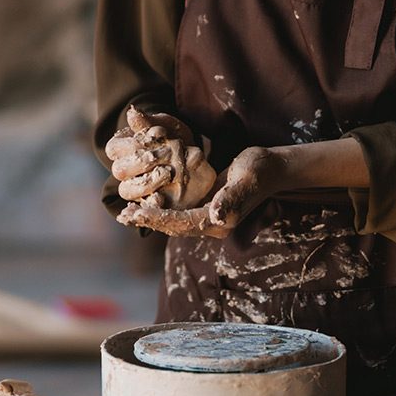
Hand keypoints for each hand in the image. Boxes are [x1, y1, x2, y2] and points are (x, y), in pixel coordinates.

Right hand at [105, 105, 214, 207]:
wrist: (189, 152)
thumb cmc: (170, 135)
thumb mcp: (162, 124)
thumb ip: (147, 121)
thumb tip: (132, 112)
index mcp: (120, 149)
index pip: (114, 149)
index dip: (133, 145)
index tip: (154, 138)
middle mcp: (123, 169)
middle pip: (120, 170)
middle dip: (141, 162)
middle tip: (163, 155)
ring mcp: (134, 186)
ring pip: (127, 190)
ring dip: (146, 183)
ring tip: (167, 173)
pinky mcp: (148, 200)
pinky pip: (142, 206)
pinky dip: (151, 202)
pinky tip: (161, 198)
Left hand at [116, 145, 286, 238]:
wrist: (272, 168)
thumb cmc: (260, 170)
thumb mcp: (247, 179)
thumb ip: (232, 198)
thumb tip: (216, 217)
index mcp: (219, 222)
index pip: (181, 224)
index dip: (156, 219)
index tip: (134, 213)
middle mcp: (212, 225)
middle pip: (173, 227)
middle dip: (148, 220)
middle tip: (123, 214)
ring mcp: (209, 218)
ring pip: (174, 222)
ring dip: (151, 217)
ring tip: (128, 211)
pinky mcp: (207, 208)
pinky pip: (180, 212)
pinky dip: (162, 208)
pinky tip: (147, 201)